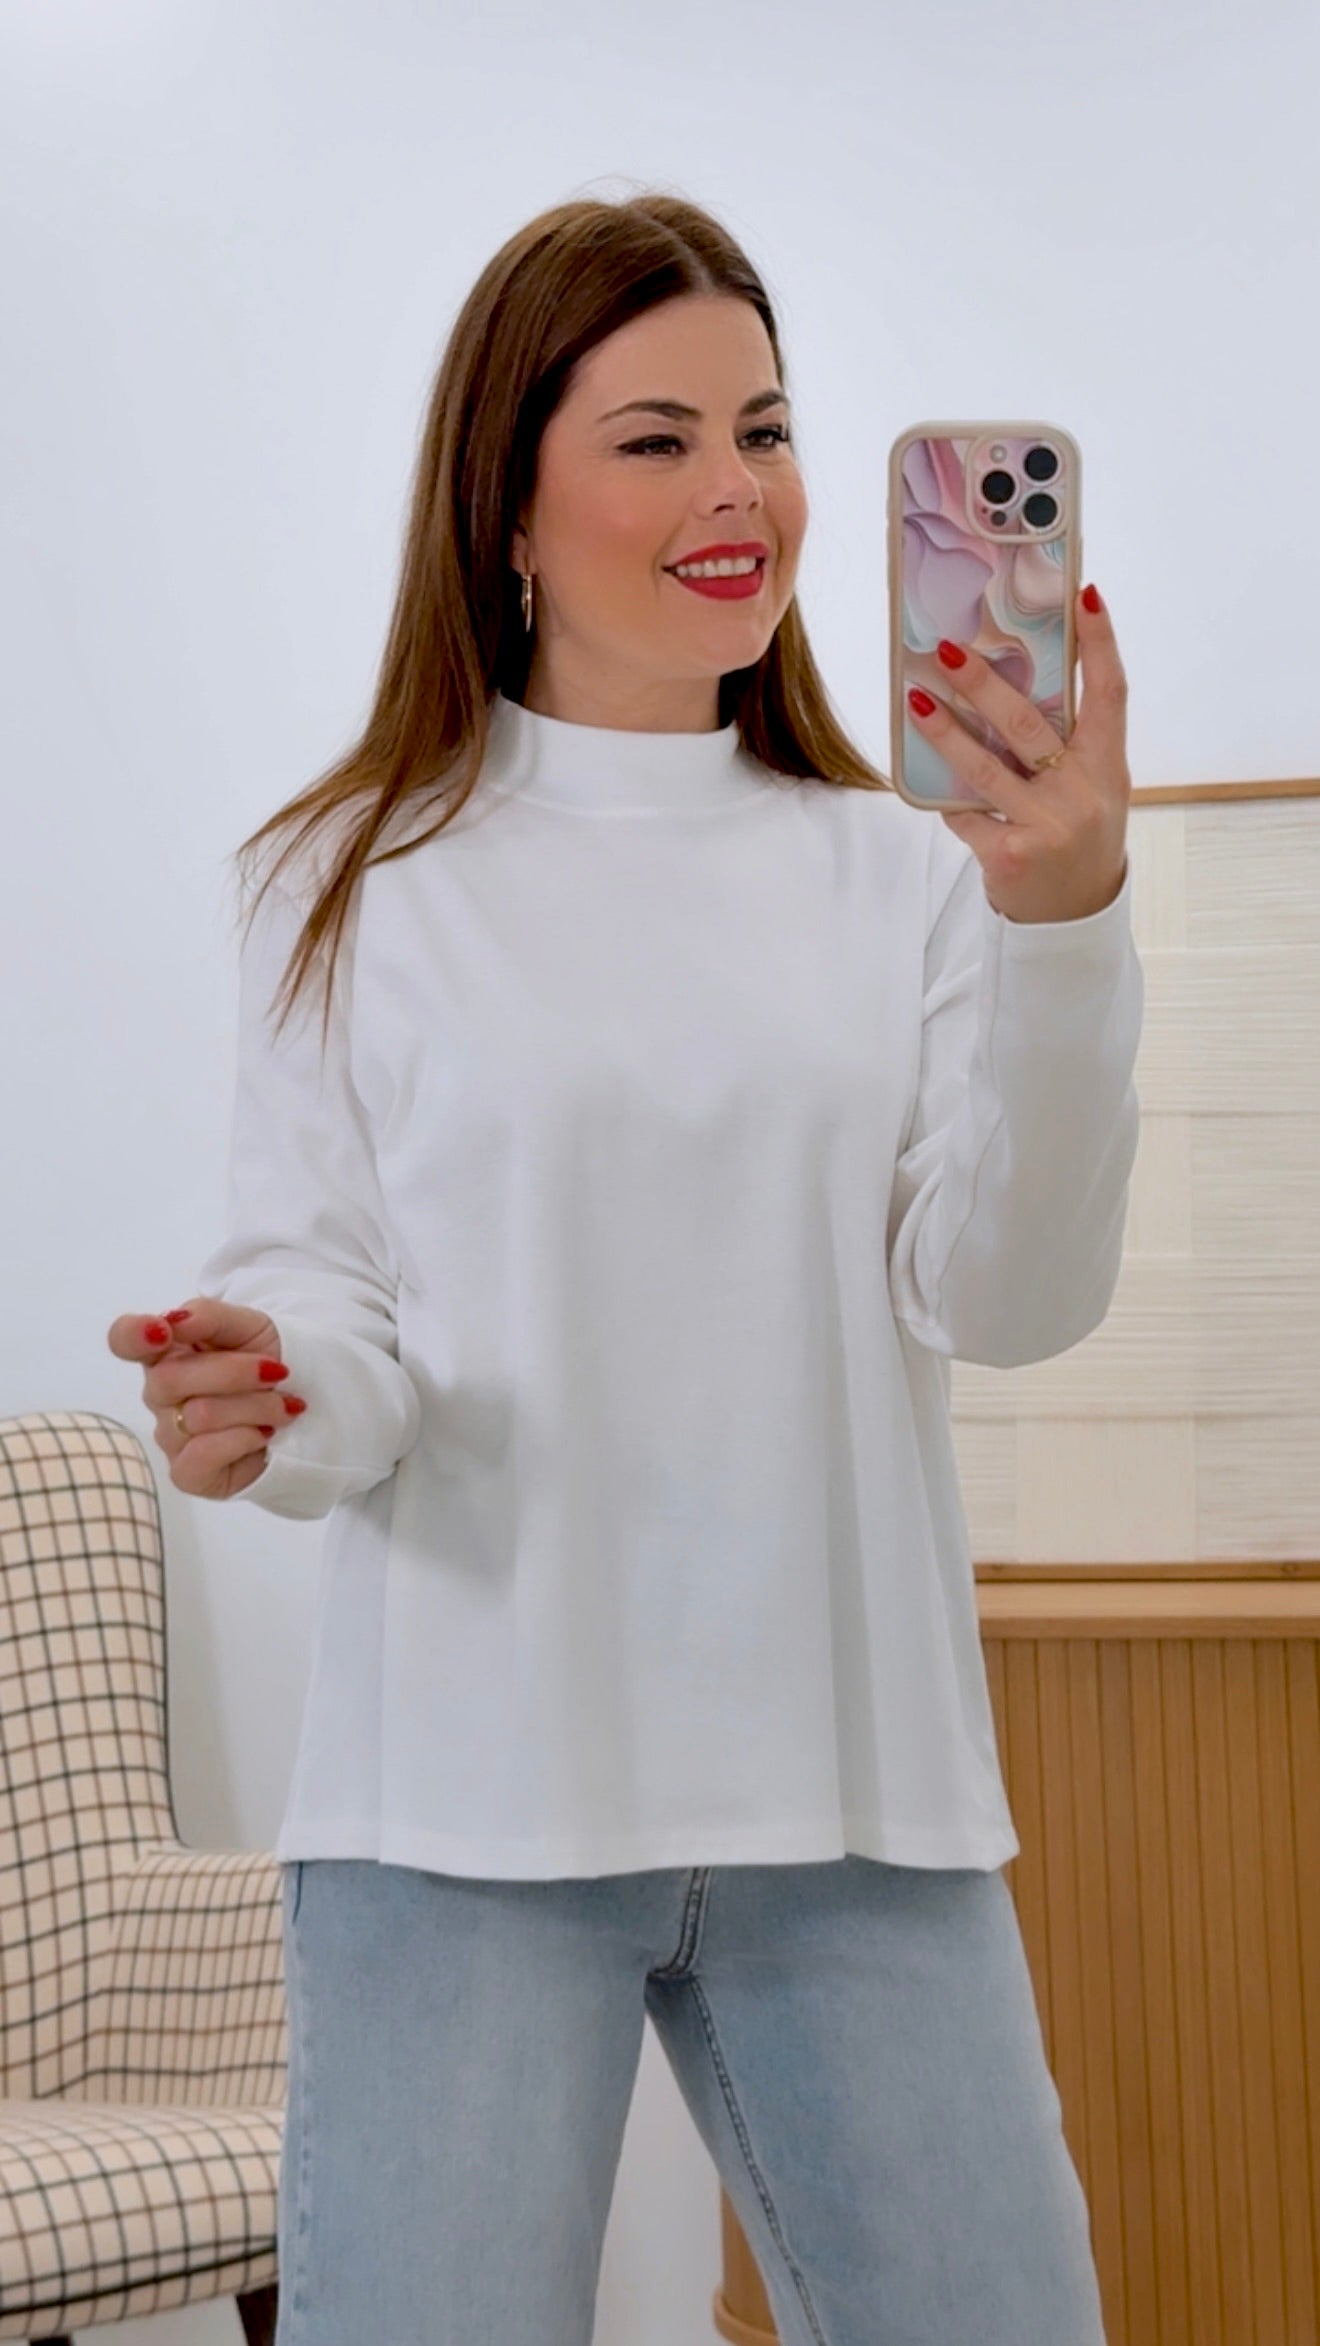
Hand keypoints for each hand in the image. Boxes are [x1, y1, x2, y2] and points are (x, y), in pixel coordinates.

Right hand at [106, 1295, 299, 1500]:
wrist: (303, 1404)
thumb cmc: (264, 1359)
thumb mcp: (249, 1324)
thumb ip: (209, 1316)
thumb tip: (174, 1321)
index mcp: (166, 1350)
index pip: (124, 1339)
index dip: (134, 1334)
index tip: (163, 1332)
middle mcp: (159, 1394)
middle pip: (168, 1379)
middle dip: (235, 1372)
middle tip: (277, 1372)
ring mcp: (170, 1435)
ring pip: (199, 1416)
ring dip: (256, 1406)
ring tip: (282, 1405)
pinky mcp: (187, 1472)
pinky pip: (203, 1455)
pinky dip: (245, 1438)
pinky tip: (264, 1433)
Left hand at [909, 584, 1130, 924]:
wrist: (1073, 914)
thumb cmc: (1076, 835)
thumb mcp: (1091, 787)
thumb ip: (1066, 743)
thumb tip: (1009, 681)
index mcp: (1108, 766)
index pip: (1111, 692)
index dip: (1101, 642)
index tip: (1086, 595)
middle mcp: (1083, 793)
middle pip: (1029, 724)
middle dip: (983, 683)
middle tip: (946, 650)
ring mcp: (1047, 825)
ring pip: (985, 767)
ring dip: (945, 732)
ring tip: (915, 701)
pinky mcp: (1010, 854)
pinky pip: (966, 813)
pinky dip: (946, 797)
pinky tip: (922, 775)